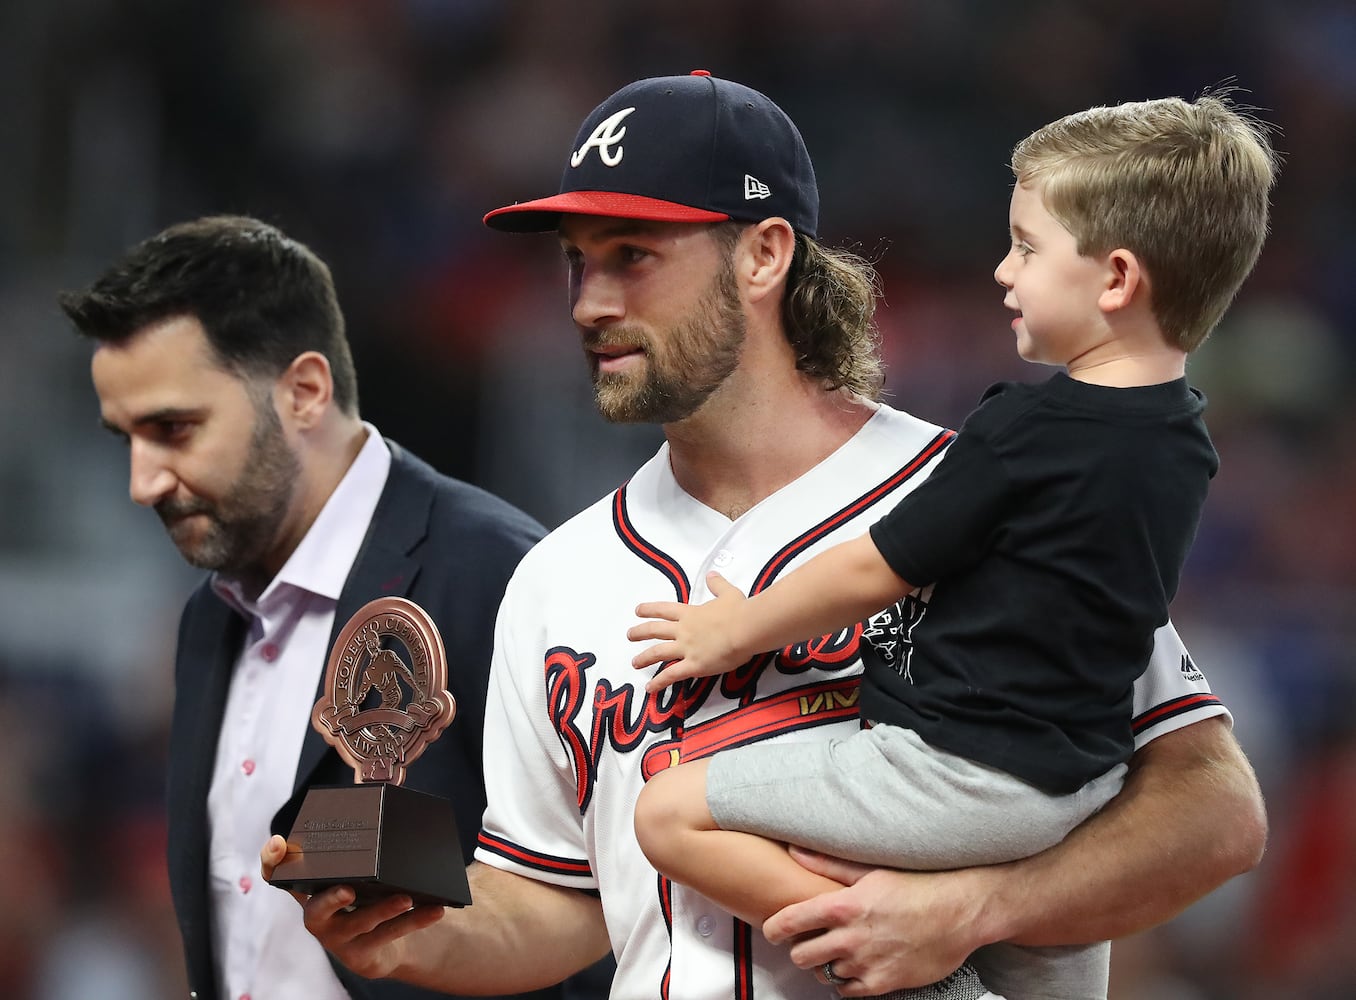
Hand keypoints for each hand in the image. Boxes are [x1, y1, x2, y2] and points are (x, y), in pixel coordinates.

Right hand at [260, 834, 443, 979]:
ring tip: (405, 897)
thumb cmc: (366, 894)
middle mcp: (318, 914)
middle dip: (331, 899)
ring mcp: (338, 937)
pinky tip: (434, 910)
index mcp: (312, 887)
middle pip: (315, 909)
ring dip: (383, 911)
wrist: (381, 943)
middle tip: (349, 888)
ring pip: (359, 925)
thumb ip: (365, 837)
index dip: (274, 860)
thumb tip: (389, 788)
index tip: (279, 842)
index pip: (279, 874)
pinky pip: (389, 938)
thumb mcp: (361, 867)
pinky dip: (413, 922)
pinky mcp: (360, 955)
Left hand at [628, 572, 751, 690]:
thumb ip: (717, 585)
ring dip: (644, 658)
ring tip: (634, 662)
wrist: (745, 628)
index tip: (638, 610)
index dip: (650, 609)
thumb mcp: (728, 593)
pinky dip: (659, 682)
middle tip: (629, 635)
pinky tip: (650, 688)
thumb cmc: (739, 611)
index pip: (665, 610)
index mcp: (691, 613)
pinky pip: (672, 675)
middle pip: (655, 631)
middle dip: (640, 632)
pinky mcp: (694, 666)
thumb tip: (712, 575)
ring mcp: (686, 648)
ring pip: (658, 653)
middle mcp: (684, 630)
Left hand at [763, 847, 989, 993]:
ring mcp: (866, 963)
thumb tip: (794, 851)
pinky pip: (848, 991)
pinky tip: (856, 966)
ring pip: (823, 974)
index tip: (774, 930)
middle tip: (810, 940)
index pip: (788, 922)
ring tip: (839, 950)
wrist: (960, 912)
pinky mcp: (883, 983)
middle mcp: (850, 937)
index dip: (775, 928)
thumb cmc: (918, 886)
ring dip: (826, 964)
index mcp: (842, 906)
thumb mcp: (870, 870)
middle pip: (800, 955)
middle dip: (800, 948)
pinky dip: (847, 982)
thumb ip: (828, 865)